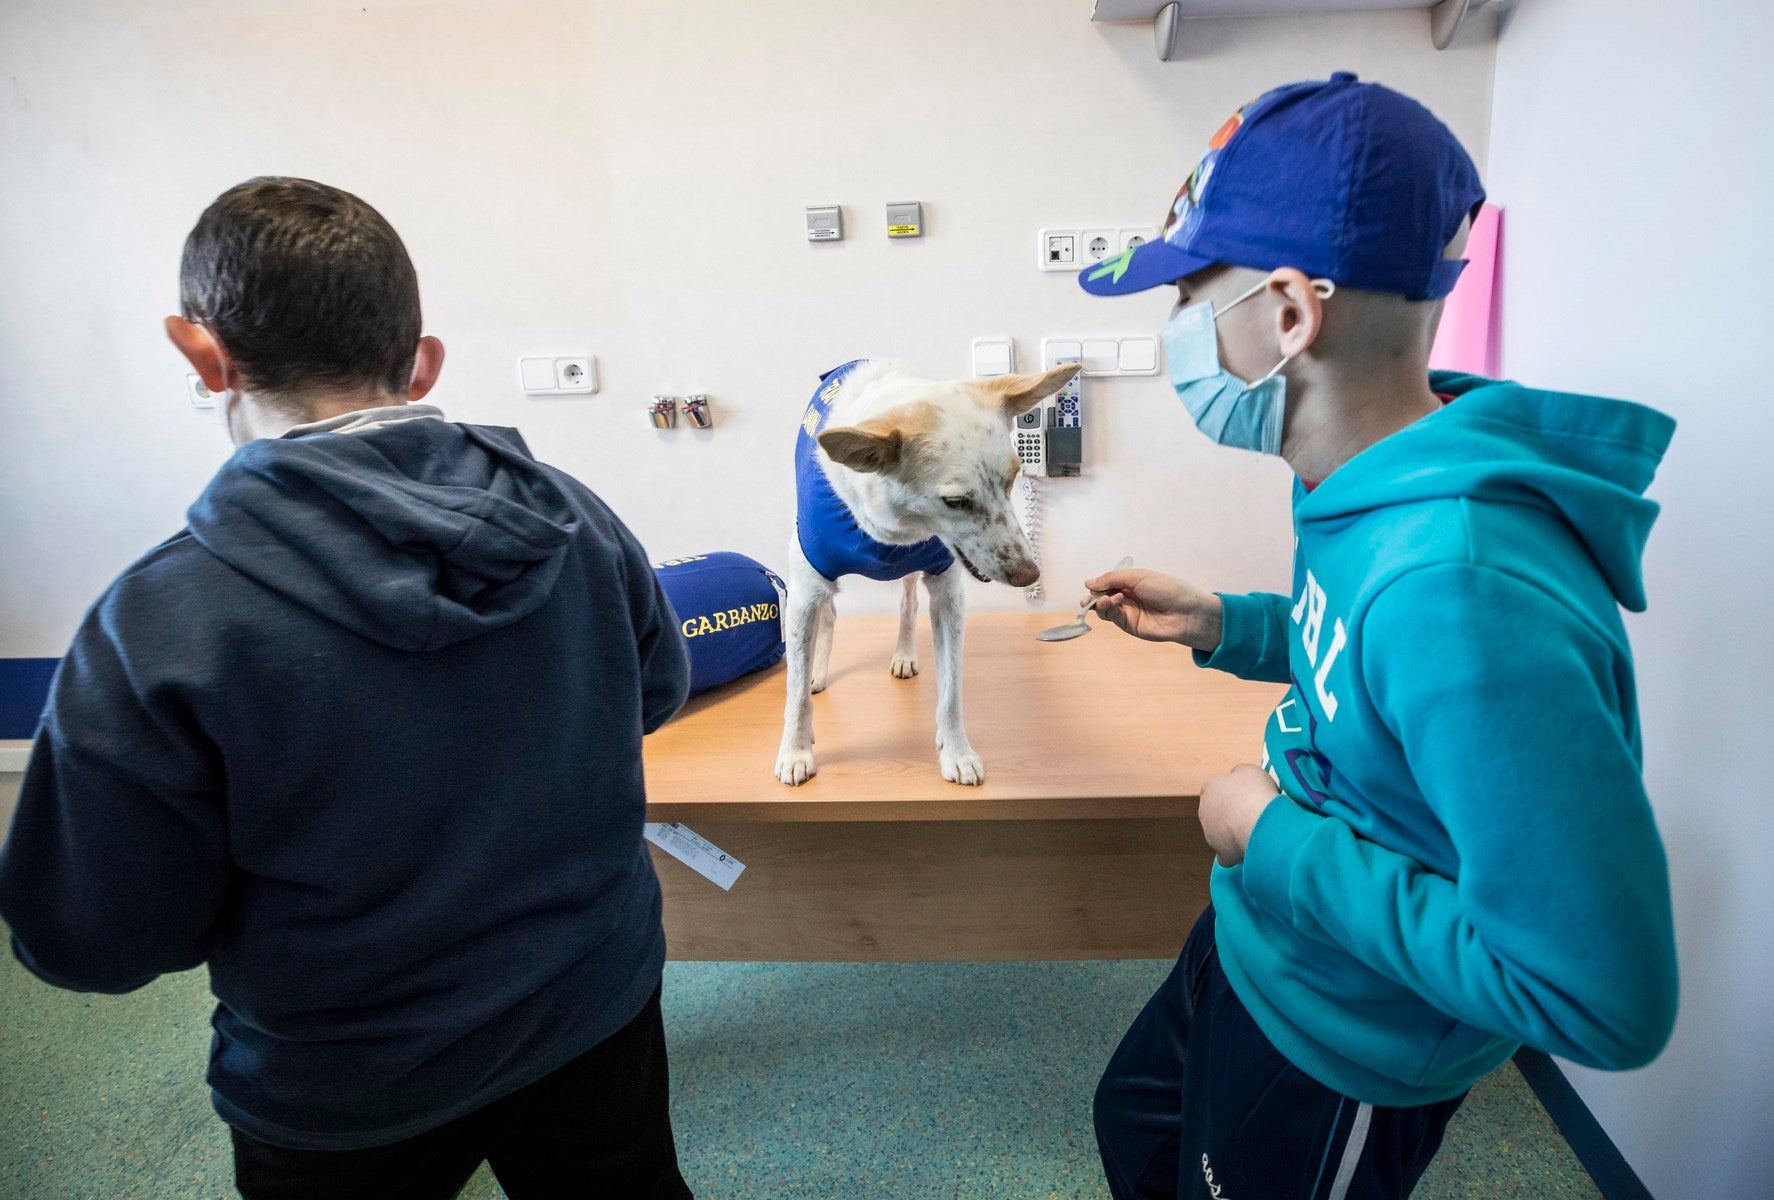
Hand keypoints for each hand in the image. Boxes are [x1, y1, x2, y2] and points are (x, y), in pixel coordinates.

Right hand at [1082, 568, 1221, 650]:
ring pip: (1104, 608)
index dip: (1098, 584)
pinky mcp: (1129, 625)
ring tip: (1106, 599)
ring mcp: (1128, 612)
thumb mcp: (1138, 576)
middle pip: (1102, 596)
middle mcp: (1128, 597)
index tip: (1091, 584)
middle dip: (1093, 597)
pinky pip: (1112, 617)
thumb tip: (1088, 582)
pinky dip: (1108, 609)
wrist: (1185, 612)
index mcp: (1131, 582)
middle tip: (1087, 599)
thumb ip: (1112, 579)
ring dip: (1100, 603)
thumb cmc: (1166, 589)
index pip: (1108, 582)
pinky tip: (1114, 602)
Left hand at [1199, 764, 1279, 866]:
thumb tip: (1237, 777)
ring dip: (1234, 834)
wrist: (1259, 821)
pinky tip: (1249, 850)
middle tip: (1252, 814)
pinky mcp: (1221, 853)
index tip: (1248, 796)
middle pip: (1218, 813)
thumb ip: (1239, 773)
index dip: (1234, 794)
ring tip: (1256, 831)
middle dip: (1232, 815)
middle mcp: (1204, 812)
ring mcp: (1211, 834)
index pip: (1217, 791)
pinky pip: (1227, 854)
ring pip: (1221, 834)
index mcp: (1209, 789)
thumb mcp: (1250, 770)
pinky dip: (1236, 854)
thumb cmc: (1255, 793)